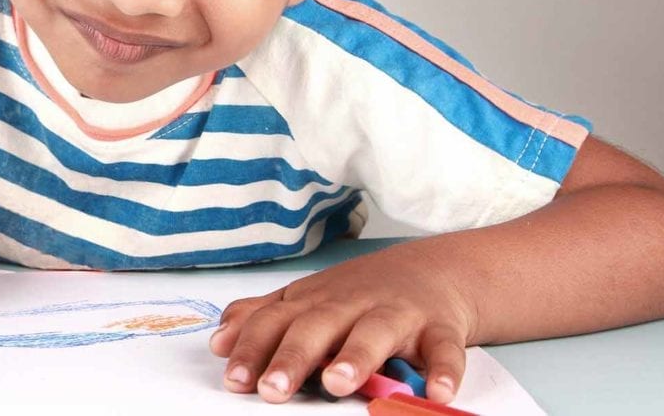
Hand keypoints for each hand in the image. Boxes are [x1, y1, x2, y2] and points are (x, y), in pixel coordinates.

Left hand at [208, 245, 476, 403]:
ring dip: (358, 356)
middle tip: (272, 389)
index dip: (253, 347)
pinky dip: (444, 371)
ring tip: (339, 383)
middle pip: (319, 326)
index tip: (233, 377)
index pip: (277, 321)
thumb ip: (265, 317)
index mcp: (316, 301)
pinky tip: (437, 394)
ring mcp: (397, 313)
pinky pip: (444, 350)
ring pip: (376, 332)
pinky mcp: (440, 328)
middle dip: (294, 356)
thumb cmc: (362, 294)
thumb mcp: (310, 299)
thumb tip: (219, 338)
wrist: (436, 270)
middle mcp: (353, 303)